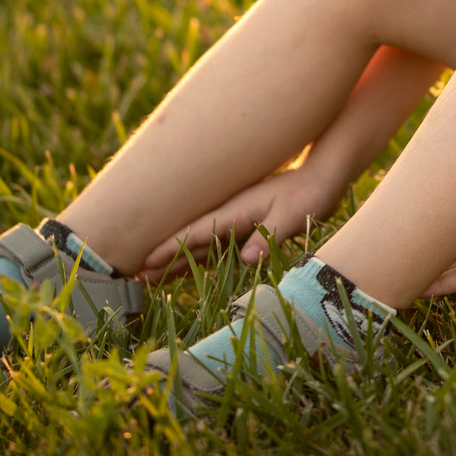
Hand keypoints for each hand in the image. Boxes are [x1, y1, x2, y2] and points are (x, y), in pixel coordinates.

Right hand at [139, 167, 340, 281]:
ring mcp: (234, 221)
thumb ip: (269, 237)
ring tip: (148, 278)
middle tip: (134, 277)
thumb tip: (247, 260)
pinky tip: (183, 270)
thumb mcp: (292, 216)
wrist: (321, 177)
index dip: (171, 247)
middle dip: (163, 259)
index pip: (196, 232)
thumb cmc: (308, 195)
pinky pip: (213, 246)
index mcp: (236, 211)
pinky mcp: (243, 227)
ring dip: (175, 260)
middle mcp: (229, 215)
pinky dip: (196, 258)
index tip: (146, 261)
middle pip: (190, 240)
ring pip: (198, 245)